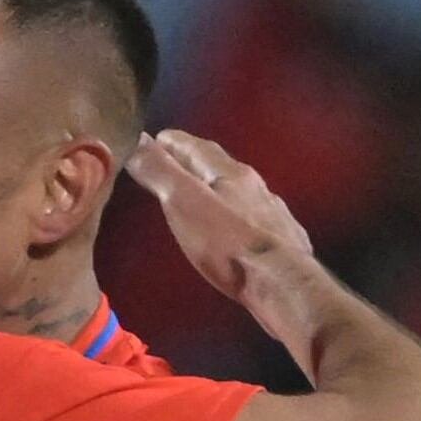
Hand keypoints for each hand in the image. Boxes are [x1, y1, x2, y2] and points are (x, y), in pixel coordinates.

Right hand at [128, 129, 323, 330]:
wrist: (280, 282)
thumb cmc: (226, 243)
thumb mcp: (183, 202)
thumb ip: (159, 170)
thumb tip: (137, 138)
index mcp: (229, 173)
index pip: (196, 147)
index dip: (173, 142)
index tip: (155, 140)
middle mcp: (254, 185)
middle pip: (219, 166)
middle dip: (194, 162)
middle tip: (172, 165)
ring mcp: (271, 211)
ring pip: (238, 191)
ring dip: (217, 188)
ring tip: (198, 196)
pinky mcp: (282, 238)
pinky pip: (253, 216)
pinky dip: (236, 213)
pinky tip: (233, 225)